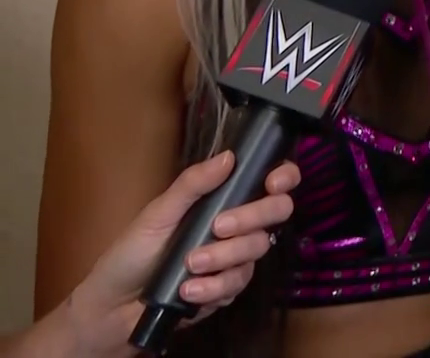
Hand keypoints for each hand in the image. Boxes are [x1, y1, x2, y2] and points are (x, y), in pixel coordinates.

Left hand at [64, 151, 299, 355]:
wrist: (113, 307)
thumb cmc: (132, 253)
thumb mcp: (157, 214)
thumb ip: (192, 185)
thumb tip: (229, 155)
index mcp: (222, 200)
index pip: (268, 180)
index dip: (283, 177)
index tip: (274, 183)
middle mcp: (237, 225)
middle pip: (276, 212)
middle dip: (252, 217)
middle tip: (219, 227)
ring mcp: (236, 258)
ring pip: (257, 248)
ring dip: (224, 257)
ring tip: (190, 265)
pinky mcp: (229, 289)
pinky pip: (238, 283)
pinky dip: (214, 286)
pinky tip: (189, 290)